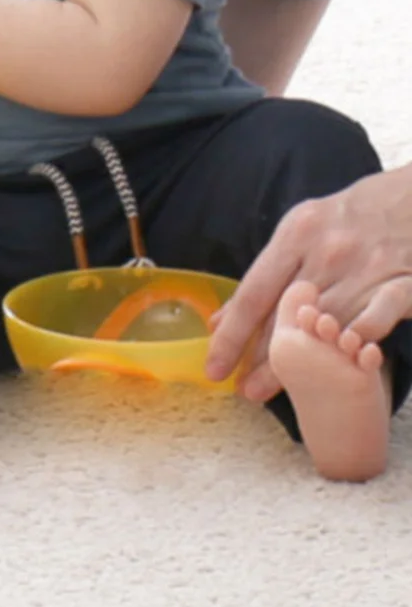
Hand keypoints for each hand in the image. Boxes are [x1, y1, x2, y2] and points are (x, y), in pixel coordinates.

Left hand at [206, 164, 411, 398]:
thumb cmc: (350, 215)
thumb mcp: (302, 229)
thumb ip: (266, 274)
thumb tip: (222, 318)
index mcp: (297, 234)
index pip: (254, 294)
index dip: (231, 336)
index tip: (214, 367)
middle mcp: (328, 251)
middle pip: (287, 317)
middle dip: (261, 359)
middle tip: (242, 390)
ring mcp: (368, 267)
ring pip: (326, 326)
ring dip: (300, 364)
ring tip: (274, 391)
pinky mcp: (404, 281)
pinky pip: (376, 319)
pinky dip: (357, 340)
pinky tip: (340, 364)